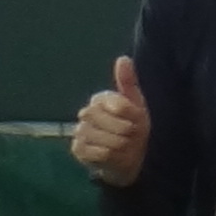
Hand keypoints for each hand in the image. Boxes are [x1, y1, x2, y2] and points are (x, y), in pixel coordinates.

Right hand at [70, 55, 150, 185]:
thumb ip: (128, 82)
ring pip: (102, 138)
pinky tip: (113, 155)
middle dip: (125, 130)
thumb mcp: (137, 105)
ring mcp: (79, 131)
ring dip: (120, 144)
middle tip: (131, 135)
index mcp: (100, 99)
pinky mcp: (77, 149)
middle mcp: (86, 113)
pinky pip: (97, 152)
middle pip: (106, 120)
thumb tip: (123, 58)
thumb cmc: (135, 128)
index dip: (131, 114)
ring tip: (124, 145)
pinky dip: (110, 156)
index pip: (117, 104)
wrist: (132, 157)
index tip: (137, 120)